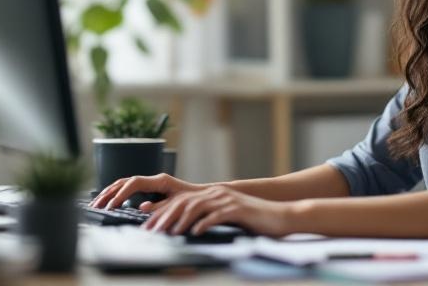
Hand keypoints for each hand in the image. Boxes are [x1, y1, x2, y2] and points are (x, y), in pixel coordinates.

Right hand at [89, 173, 202, 209]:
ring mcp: (151, 182)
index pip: (134, 183)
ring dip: (109, 193)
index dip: (121, 193)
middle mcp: (154, 179)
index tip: (112, 205)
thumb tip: (141, 207)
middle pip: (125, 181)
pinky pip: (129, 188)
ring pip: (124, 183)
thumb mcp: (178, 204)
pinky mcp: (150, 188)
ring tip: (96, 204)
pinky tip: (108, 201)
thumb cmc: (194, 200)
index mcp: (160, 180)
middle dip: (109, 193)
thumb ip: (159, 206)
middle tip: (96, 205)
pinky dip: (116, 193)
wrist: (205, 196)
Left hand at [142, 185, 295, 237]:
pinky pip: (216, 215)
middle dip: (165, 216)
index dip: (162, 211)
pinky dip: (203, 224)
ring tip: (170, 233)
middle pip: (184, 202)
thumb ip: (208, 218)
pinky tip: (195, 233)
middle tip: (152, 230)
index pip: (181, 201)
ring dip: (180, 221)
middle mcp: (217, 194)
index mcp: (212, 194)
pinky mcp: (237, 209)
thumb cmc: (253, 220)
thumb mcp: (227, 216)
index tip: (148, 224)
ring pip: (196, 207)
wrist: (280, 216)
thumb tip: (187, 229)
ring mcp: (227, 200)